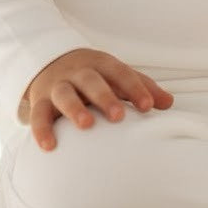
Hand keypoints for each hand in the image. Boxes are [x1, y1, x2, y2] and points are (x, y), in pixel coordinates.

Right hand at [24, 47, 173, 150]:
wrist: (50, 61)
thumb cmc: (94, 75)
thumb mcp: (117, 75)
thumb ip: (141, 87)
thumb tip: (169, 104)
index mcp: (102, 64)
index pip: (120, 73)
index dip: (135, 88)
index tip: (149, 106)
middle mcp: (79, 72)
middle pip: (92, 80)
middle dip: (105, 96)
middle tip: (119, 116)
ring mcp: (58, 85)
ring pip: (65, 94)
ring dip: (75, 108)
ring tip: (87, 124)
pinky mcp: (40, 100)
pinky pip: (38, 114)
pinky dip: (41, 129)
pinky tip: (49, 146)